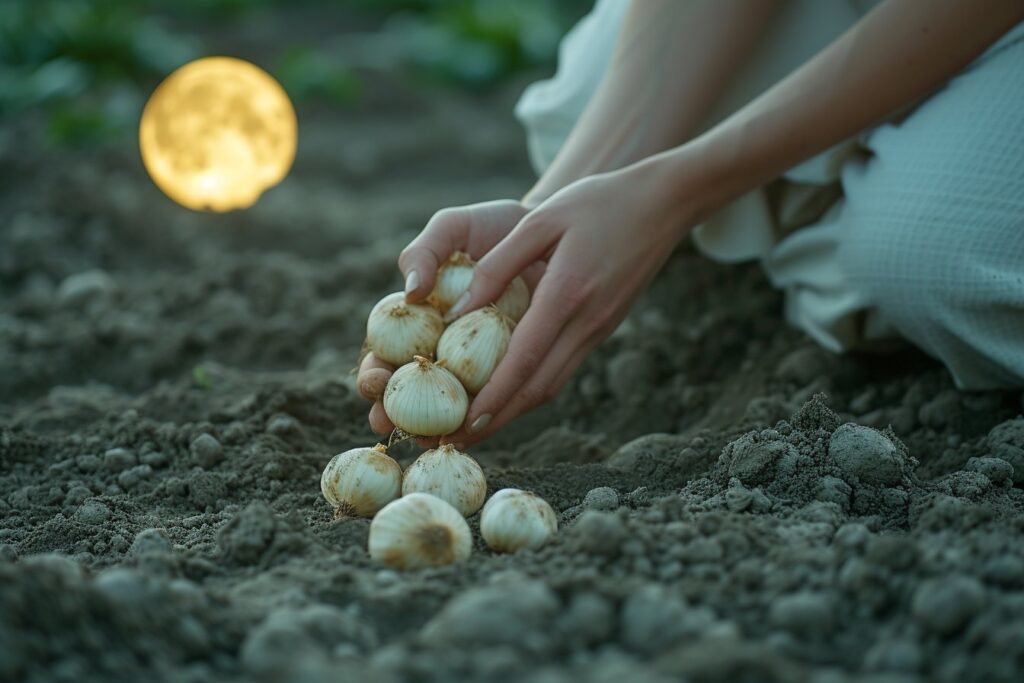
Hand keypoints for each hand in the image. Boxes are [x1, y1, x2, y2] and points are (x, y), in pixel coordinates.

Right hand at [356, 199, 543, 443]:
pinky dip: (487, 417)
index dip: (374, 373)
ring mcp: (478, 365)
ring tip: (432, 439)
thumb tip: (410, 293)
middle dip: (394, 413)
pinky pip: (499, 399)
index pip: (384, 354)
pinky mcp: (515, 370)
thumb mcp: (453, 229)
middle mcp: (443, 348)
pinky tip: (479, 429)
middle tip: (390, 424)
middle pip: (409, 393)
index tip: (374, 380)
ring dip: (438, 427)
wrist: (550, 232)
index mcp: (417, 320)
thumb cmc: (492, 229)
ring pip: (452, 406)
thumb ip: (424, 253)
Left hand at [443, 159, 691, 445]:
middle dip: (496, 420)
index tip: (461, 426)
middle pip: (537, 388)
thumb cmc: (597, 202)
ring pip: (551, 384)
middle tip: (456, 441)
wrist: (664, 202)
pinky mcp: (602, 327)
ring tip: (475, 428)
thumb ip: (497, 265)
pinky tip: (507, 394)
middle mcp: (586, 322)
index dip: (491, 398)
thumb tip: (456, 312)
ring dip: (513, 412)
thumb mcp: (541, 220)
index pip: (524, 359)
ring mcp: (598, 329)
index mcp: (568, 294)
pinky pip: (562, 368)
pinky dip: (532, 389)